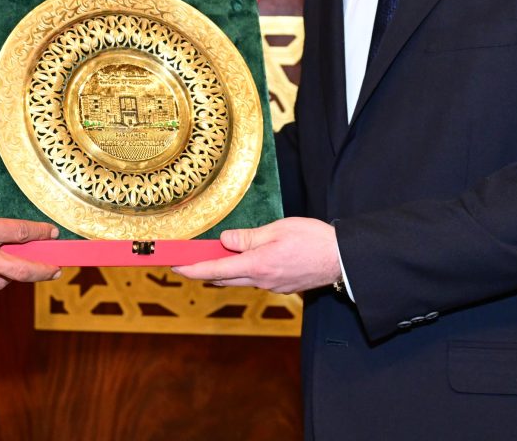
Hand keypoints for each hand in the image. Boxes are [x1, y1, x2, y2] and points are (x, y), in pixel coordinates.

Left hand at [171, 217, 340, 293]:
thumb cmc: (313, 239)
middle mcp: (261, 280)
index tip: (174, 266)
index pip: (216, 269)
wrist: (341, 259)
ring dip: (223, 270)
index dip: (192, 268)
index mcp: (257, 265)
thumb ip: (249, 237)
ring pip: (238, 279)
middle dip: (202, 270)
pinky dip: (242, 270)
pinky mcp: (280, 286)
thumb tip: (225, 240)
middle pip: (223, 277)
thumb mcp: (278, 230)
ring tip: (211, 256)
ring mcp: (271, 286)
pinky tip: (244, 258)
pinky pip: (254, 279)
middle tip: (185, 261)